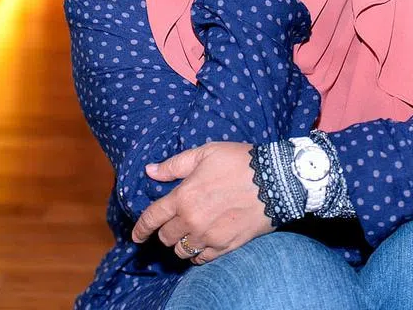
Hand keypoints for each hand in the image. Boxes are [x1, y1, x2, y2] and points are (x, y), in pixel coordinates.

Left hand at [131, 142, 273, 263]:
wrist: (275, 180)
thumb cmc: (239, 162)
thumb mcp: (205, 154)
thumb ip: (174, 165)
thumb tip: (150, 171)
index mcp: (183, 197)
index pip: (152, 218)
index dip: (140, 229)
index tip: (137, 236)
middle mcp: (192, 220)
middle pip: (166, 236)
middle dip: (165, 231)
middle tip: (173, 224)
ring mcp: (209, 236)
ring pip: (182, 250)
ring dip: (181, 243)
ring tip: (188, 234)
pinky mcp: (226, 246)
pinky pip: (202, 259)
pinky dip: (198, 254)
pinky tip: (202, 244)